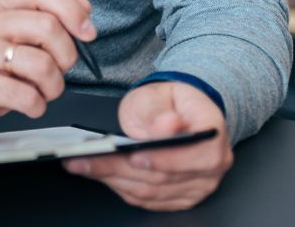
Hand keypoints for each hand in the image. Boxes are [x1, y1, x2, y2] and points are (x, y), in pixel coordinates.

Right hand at [0, 0, 95, 139]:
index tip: (87, 33)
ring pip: (41, 65)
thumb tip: (83, 6)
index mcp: (0, 6)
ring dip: (53, 86)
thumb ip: (53, 18)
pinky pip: (25, 96)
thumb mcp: (22, 38)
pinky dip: (37, 106)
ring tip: (42, 90)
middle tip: (58, 70)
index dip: (71, 9)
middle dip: (66, 56)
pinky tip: (29, 104)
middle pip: (47, 27)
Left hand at [63, 80, 231, 211]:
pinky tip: (99, 173)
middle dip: (121, 168)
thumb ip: (158, 111)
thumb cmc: (167, 103)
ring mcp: (198, 184)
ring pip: (153, 191)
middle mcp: (212, 163)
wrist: (173, 113)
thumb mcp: (158, 94)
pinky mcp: (181, 197)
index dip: (164, 160)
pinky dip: (121, 188)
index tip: (133, 156)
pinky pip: (149, 200)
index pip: (197, 155)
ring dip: (114, 179)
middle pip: (165, 177)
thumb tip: (167, 125)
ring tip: (82, 164)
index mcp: (212, 132)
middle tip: (86, 158)